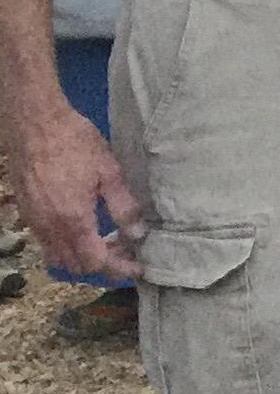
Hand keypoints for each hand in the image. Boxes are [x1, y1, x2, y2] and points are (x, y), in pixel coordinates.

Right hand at [7, 103, 141, 279]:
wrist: (35, 124)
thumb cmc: (75, 144)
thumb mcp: (109, 172)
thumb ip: (124, 207)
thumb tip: (138, 234)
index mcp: (73, 220)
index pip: (96, 261)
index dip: (118, 270)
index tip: (138, 269)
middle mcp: (50, 228)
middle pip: (76, 265)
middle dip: (102, 265)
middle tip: (125, 252)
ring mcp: (34, 222)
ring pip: (58, 257)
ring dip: (82, 257)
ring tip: (106, 242)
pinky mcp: (26, 213)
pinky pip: (46, 243)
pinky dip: (66, 247)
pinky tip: (83, 230)